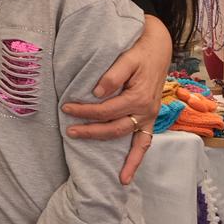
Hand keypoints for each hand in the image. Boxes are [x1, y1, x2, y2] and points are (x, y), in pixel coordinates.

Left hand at [64, 14, 167, 183]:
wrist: (157, 48)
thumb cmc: (139, 52)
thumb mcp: (126, 58)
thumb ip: (112, 75)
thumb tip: (97, 93)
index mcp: (139, 97)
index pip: (106, 110)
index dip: (85, 111)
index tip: (66, 108)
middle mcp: (146, 111)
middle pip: (115, 128)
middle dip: (91, 132)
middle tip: (69, 132)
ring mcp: (149, 117)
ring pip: (131, 140)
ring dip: (117, 155)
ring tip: (106, 169)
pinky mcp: (148, 118)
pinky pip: (144, 143)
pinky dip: (137, 159)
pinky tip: (126, 175)